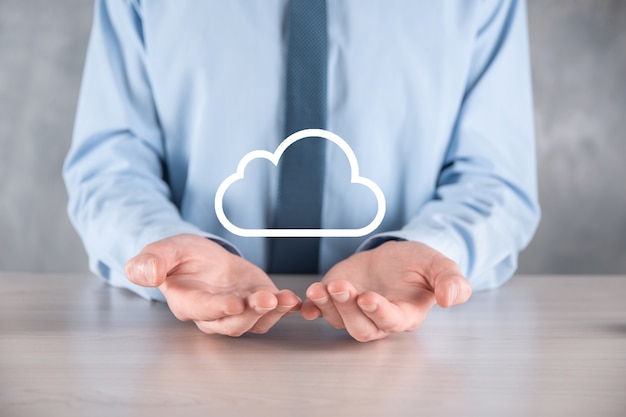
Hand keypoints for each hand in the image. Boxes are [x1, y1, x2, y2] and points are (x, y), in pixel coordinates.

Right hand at [125, 234, 300, 335]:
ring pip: (254, 321)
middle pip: (233, 322)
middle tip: (267, 299)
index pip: (203, 310)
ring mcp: (237, 310)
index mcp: (187, 302)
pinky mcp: (255, 303)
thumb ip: (150, 262)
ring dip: (272, 312)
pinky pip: (271, 313)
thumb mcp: (162, 250)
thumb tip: (146, 274)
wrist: (200, 255)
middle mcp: (213, 313)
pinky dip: (284, 308)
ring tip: (285, 298)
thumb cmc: (179, 256)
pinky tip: (294, 300)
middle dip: (251, 313)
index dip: (218, 309)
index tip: (234, 303)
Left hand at [301, 241, 471, 341]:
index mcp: (405, 315)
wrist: (394, 256)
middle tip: (341, 287)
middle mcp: (377, 320)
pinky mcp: (336, 302)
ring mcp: (353, 312)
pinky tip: (305, 300)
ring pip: (338, 320)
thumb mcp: (440, 266)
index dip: (378, 312)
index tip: (368, 297)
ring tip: (320, 288)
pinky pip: (320, 311)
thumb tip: (451, 299)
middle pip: (360, 327)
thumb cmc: (418, 265)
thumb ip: (452, 282)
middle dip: (348, 309)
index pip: (391, 321)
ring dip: (327, 306)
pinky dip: (311, 308)